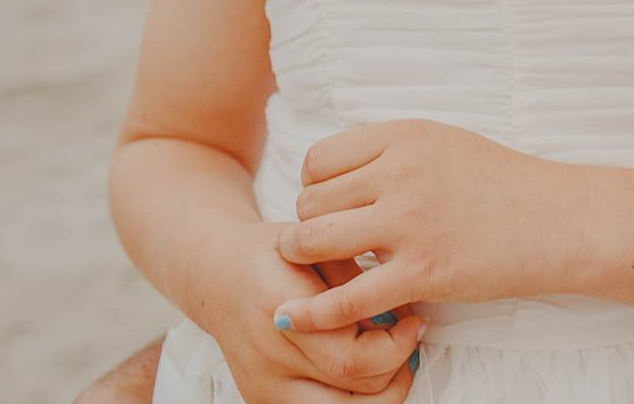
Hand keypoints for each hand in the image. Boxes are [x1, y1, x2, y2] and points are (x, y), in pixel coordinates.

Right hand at [192, 217, 425, 401]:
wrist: (218, 274)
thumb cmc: (273, 254)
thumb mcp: (317, 246)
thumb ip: (356, 280)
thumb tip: (401, 316)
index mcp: (278, 308)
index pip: (351, 355)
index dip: (396, 346)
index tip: (414, 323)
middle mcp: (266, 356)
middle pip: (354, 389)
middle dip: (398, 367)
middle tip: (410, 339)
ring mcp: (261, 385)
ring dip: (381, 393)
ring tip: (395, 361)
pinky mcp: (261, 399)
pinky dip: (353, 400)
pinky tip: (367, 372)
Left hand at [271, 119, 590, 331]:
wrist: (561, 219)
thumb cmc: (505, 183)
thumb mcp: (445, 144)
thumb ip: (393, 153)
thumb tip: (339, 173)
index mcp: (405, 137)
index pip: (320, 160)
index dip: (314, 186)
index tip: (331, 206)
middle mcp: (401, 173)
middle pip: (311, 200)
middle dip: (308, 224)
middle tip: (325, 243)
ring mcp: (410, 223)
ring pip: (314, 240)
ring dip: (303, 258)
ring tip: (312, 269)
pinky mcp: (423, 271)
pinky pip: (347, 297)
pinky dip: (313, 311)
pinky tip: (295, 316)